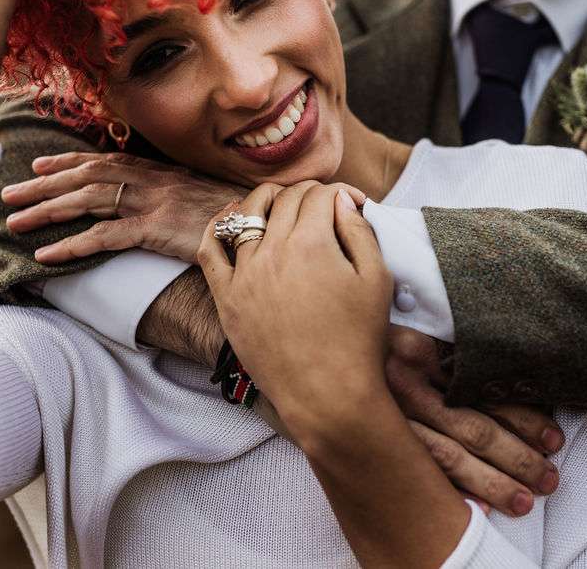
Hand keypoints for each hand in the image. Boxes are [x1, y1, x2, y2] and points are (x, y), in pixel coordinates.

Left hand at [1, 151, 246, 263]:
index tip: (40, 165)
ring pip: (87, 202)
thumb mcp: (199, 197)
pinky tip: (47, 254)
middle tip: (9, 193)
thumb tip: (154, 203)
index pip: (105, 160)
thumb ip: (172, 195)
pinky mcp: (156, 229)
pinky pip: (105, 237)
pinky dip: (72, 245)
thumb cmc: (234, 216)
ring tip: (14, 222)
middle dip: (44, 184)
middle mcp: (151, 181)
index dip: (70, 162)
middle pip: (86, 177)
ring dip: (47, 210)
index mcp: (159, 172)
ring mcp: (152, 202)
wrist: (263, 225)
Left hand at [197, 181, 390, 436]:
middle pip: (286, 200)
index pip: (320, 194)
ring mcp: (244, 273)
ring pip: (246, 214)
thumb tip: (340, 199)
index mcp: (312, 242)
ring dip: (267, 200)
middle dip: (309, 193)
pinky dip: (217, 227)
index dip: (340, 193)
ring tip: (281, 203)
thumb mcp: (377, 279)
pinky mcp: (226, 296)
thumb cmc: (358, 339)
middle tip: (323, 206)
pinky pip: (210, 250)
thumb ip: (359, 231)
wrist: (326, 393)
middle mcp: (273, 251)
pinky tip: (230, 218)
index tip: (351, 205)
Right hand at [386, 326, 563, 516]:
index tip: (552, 437)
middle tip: (548, 478)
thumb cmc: (381, 347)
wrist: (322, 355)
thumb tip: (520, 375)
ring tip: (524, 500)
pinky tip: (474, 510)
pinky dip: (449, 492)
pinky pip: (419, 472)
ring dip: (492, 482)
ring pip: (449, 457)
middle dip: (517, 457)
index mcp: (422, 353)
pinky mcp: (378, 440)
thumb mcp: (417, 336)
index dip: (523, 417)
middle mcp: (407, 388)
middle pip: (473, 428)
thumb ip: (454, 351)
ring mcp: (390, 418)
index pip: (483, 390)